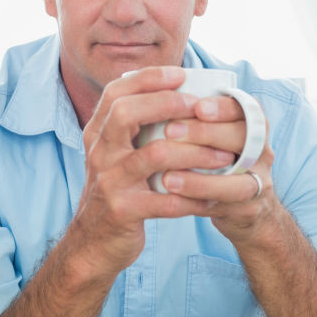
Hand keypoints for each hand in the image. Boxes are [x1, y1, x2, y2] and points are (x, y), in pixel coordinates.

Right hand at [67, 67, 236, 277]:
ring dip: (195, 152)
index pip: (115, 93)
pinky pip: (165, 201)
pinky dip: (194, 199)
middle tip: (200, 107)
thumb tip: (173, 91)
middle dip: (167, 103)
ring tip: (223, 156)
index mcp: (98, 135)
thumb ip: (132, 127)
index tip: (180, 74)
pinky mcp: (123, 211)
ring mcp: (109, 182)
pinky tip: (214, 200)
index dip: (148, 78)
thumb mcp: (113, 155)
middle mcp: (99, 153)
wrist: (93, 242)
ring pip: (154, 155)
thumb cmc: (117, 191)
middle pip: (126, 113)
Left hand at [158, 96, 278, 245]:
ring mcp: (258, 181)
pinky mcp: (248, 208)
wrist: (241, 205)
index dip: (223, 107)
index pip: (244, 108)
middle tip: (170, 131)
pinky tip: (173, 196)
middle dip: (208, 133)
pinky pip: (224, 205)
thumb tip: (147, 93)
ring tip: (167, 176)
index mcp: (251, 124)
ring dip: (201, 178)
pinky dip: (197, 199)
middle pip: (244, 137)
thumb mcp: (209, 134)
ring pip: (239, 179)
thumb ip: (189, 116)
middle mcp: (261, 150)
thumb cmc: (214, 160)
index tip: (197, 106)